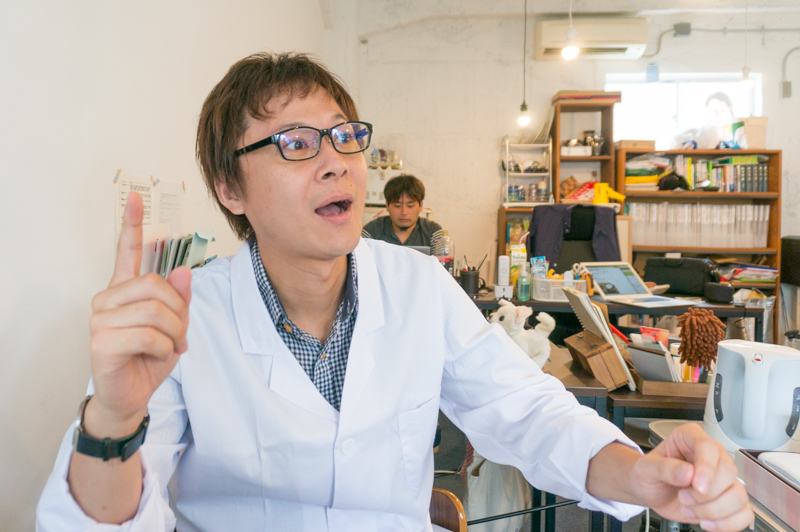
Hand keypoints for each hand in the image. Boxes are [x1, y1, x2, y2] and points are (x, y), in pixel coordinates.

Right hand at [86, 191, 191, 434]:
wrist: (129, 397)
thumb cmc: (147, 360)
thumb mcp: (173, 327)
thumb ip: (178, 299)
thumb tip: (182, 271)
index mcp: (124, 291)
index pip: (128, 252)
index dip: (133, 225)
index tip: (136, 198)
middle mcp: (107, 299)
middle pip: (155, 285)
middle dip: (179, 312)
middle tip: (180, 334)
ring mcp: (100, 319)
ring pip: (155, 310)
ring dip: (174, 332)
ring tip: (170, 347)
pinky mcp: (101, 341)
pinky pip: (148, 334)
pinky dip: (164, 348)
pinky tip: (157, 356)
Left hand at [631, 423, 752, 530]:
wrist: (650, 492)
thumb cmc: (648, 474)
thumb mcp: (646, 468)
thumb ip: (664, 468)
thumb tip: (687, 472)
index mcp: (691, 438)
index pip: (710, 447)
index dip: (707, 468)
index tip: (697, 487)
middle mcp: (712, 456)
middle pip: (728, 472)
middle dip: (705, 494)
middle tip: (683, 498)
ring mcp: (723, 480)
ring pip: (738, 495)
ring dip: (713, 510)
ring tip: (689, 509)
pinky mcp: (728, 501)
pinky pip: (744, 514)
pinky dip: (727, 524)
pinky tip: (706, 522)